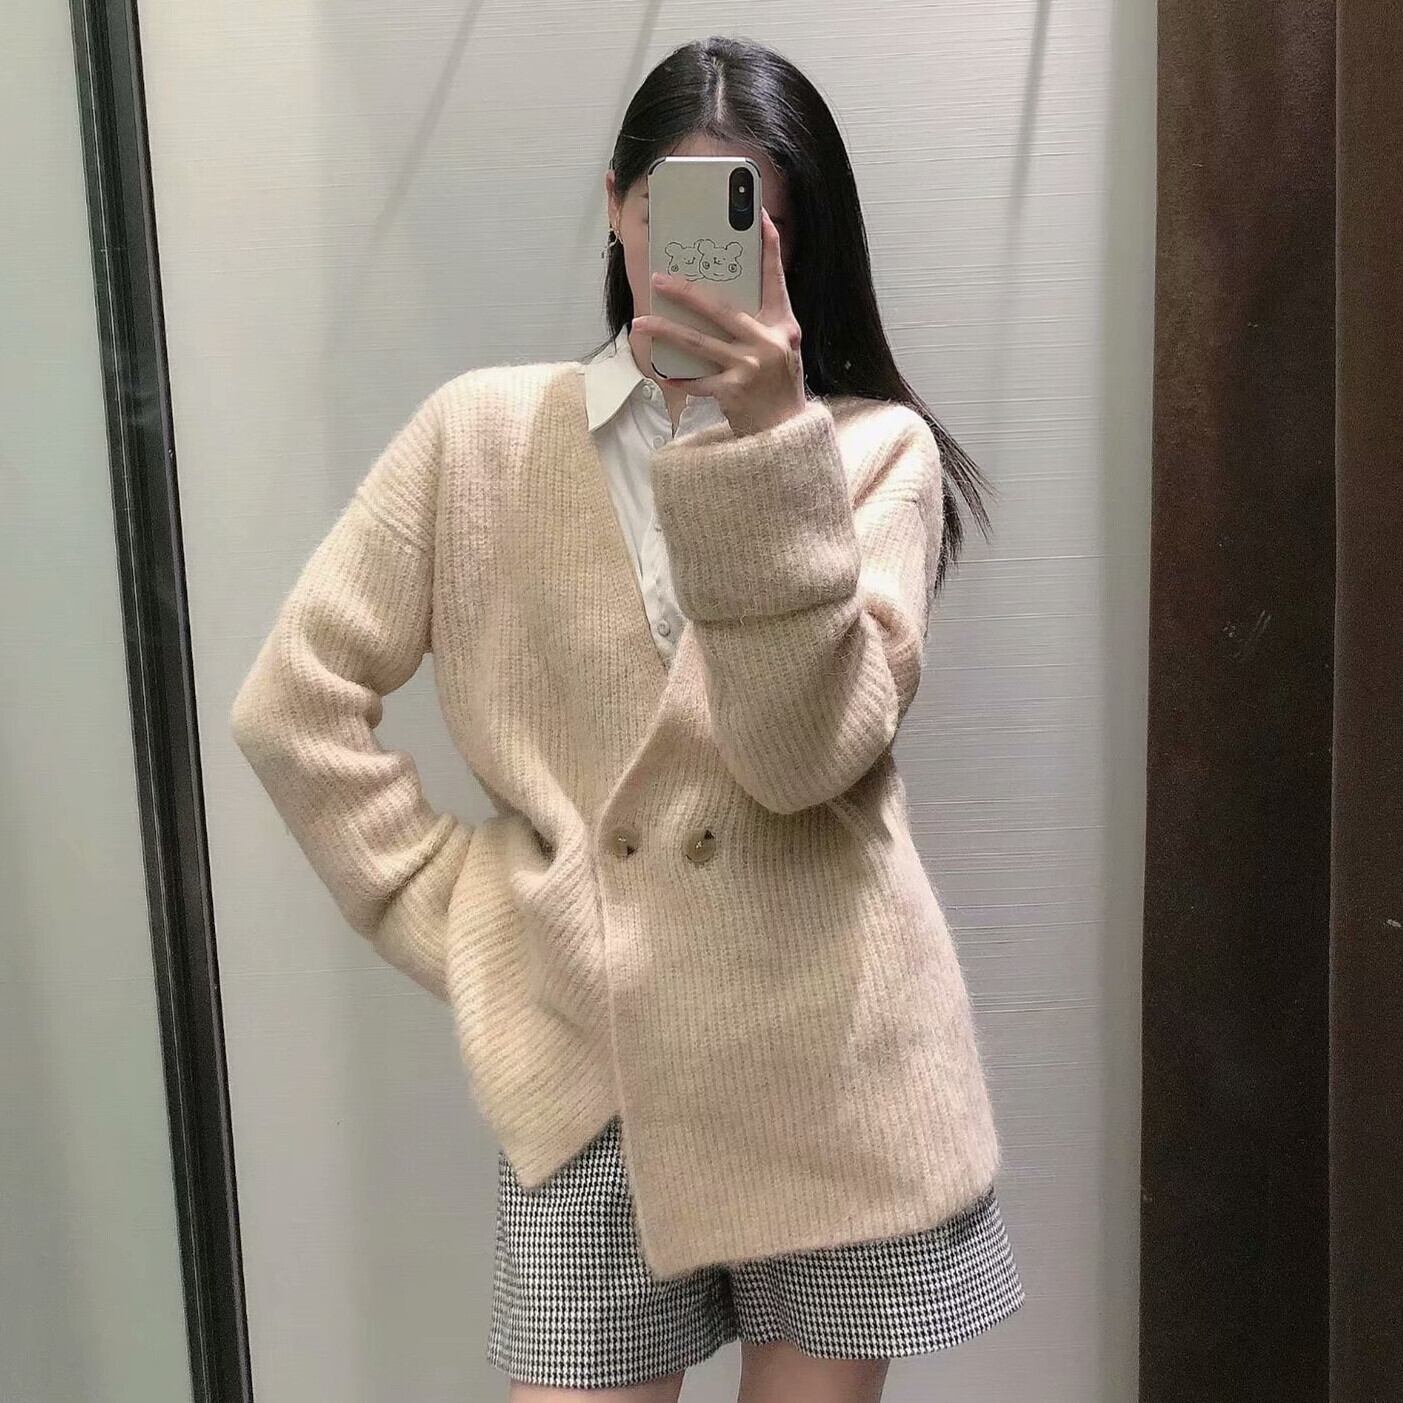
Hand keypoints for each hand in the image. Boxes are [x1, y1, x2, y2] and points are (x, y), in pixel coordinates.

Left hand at [632, 207, 807, 437]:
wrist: (785, 434)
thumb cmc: (778, 387)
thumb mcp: (780, 349)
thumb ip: (759, 323)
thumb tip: (717, 298)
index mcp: (783, 325)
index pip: (776, 278)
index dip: (769, 246)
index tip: (758, 215)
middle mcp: (769, 342)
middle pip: (722, 308)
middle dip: (686, 292)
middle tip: (659, 278)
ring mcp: (751, 367)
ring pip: (700, 342)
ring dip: (667, 330)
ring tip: (641, 322)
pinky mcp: (735, 391)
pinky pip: (698, 381)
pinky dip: (679, 378)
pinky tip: (661, 372)